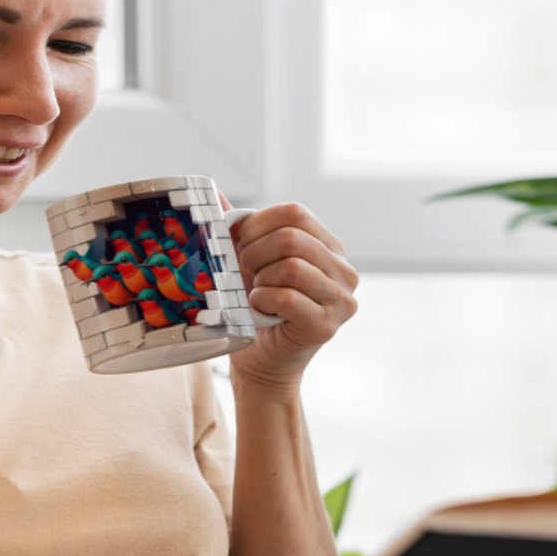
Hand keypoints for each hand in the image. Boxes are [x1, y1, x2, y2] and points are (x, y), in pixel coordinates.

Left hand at [217, 195, 358, 387]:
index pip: (295, 212)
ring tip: (257, 293)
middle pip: (292, 238)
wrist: (262, 362)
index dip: (258, 225)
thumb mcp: (248, 263)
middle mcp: (343, 270)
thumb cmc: (257, 309)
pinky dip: (263, 300)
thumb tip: (213, 194)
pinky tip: (260, 309)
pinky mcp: (327, 325)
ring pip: (292, 267)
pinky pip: (288, 298)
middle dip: (255, 254)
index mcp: (328, 246)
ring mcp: (341, 299)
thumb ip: (238, 229)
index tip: (243, 247)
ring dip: (261, 281)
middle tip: (245, 273)